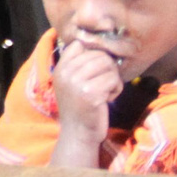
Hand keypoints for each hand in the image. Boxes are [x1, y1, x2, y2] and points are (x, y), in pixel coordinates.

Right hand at [47, 38, 123, 167]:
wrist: (78, 133)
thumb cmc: (80, 106)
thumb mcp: (71, 82)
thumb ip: (78, 63)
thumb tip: (96, 43)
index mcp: (60, 68)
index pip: (80, 45)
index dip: (93, 54)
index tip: (95, 69)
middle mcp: (66, 73)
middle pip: (99, 54)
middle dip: (107, 68)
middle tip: (102, 84)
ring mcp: (77, 83)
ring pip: (108, 65)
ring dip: (112, 79)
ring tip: (105, 91)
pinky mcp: (91, 94)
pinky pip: (114, 79)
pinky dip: (116, 89)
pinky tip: (107, 99)